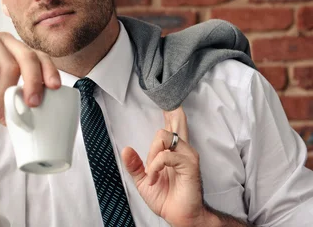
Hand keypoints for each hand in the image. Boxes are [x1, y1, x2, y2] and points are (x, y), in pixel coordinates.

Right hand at [0, 32, 60, 123]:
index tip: (54, 89)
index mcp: (15, 52)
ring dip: (2, 92)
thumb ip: (20, 108)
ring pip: (8, 64)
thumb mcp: (2, 106)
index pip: (40, 56)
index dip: (49, 71)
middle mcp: (4, 42)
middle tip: (31, 104)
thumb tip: (43, 123)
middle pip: (28, 57)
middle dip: (33, 83)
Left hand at [121, 107, 209, 226]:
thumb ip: (135, 165)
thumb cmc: (166, 198)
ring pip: (163, 136)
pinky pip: (166, 155)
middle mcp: (182, 150)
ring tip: (153, 173)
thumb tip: (126, 149)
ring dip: (152, 156)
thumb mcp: (143, 180)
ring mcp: (187, 155)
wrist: (179, 216)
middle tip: (171, 104)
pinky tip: (155, 177)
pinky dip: (155, 166)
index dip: (171, 113)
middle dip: (171, 112)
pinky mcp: (190, 164)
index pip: (172, 127)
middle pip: (175, 123)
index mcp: (172, 152)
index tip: (169, 101)